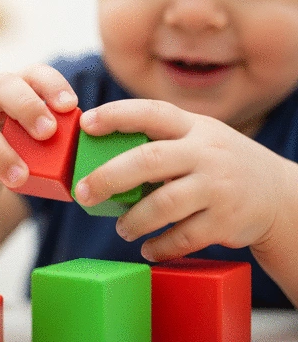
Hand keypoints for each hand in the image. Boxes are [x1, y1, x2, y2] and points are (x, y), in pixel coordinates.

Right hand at [0, 64, 77, 206]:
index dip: (53, 85)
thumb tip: (85, 153)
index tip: (69, 105)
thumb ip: (52, 139)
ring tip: (20, 178)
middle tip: (47, 133)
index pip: (35, 74)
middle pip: (2, 86)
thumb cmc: (11, 147)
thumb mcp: (31, 140)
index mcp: (16, 89)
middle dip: (27, 107)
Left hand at [75, 99, 289, 261]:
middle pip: (148, 160)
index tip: (86, 123)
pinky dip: (159, 246)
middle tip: (84, 193)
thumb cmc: (221, 164)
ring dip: (134, 220)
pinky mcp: (225, 221)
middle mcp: (205, 153)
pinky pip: (182, 237)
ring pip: (163, 204)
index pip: (151, 112)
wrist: (277, 194)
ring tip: (122, 228)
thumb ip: (161, 145)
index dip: (117, 115)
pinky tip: (148, 248)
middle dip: (108, 177)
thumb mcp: (199, 141)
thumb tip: (105, 162)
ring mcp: (217, 187)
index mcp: (194, 128)